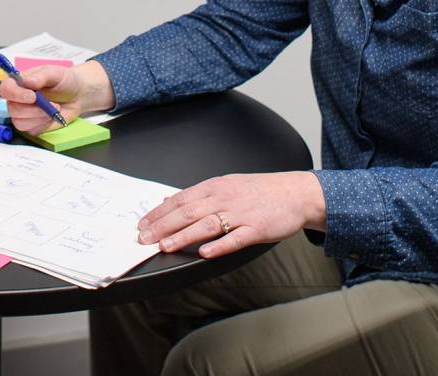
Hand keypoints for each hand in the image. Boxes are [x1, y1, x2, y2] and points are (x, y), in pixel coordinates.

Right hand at [0, 60, 113, 133]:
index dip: (15, 94)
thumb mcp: (56, 73)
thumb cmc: (64, 81)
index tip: (32, 96)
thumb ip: (41, 76)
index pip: (5, 89)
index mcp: (19, 82)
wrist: (77, 95)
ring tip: (54, 109)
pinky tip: (52, 117)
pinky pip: (31, 130)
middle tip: (51, 105)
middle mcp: (18, 98)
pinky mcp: (31, 126)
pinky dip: (44, 124)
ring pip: (20, 122)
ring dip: (40, 118)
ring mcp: (23, 113)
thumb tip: (27, 81)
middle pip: (12, 109)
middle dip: (33, 110)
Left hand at [136, 171, 325, 259]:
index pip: (180, 199)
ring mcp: (240, 214)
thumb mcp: (226, 185)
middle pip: (188, 212)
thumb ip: (198, 195)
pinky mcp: (256, 229)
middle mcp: (224, 198)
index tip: (142, 224)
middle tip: (144, 239)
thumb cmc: (259, 191)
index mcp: (215, 187)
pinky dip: (219, 246)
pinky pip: (235, 239)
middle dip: (163, 226)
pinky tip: (205, 253)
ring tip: (166, 246)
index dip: (159, 213)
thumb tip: (169, 199)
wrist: (294, 193)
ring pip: (206, 225)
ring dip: (183, 236)